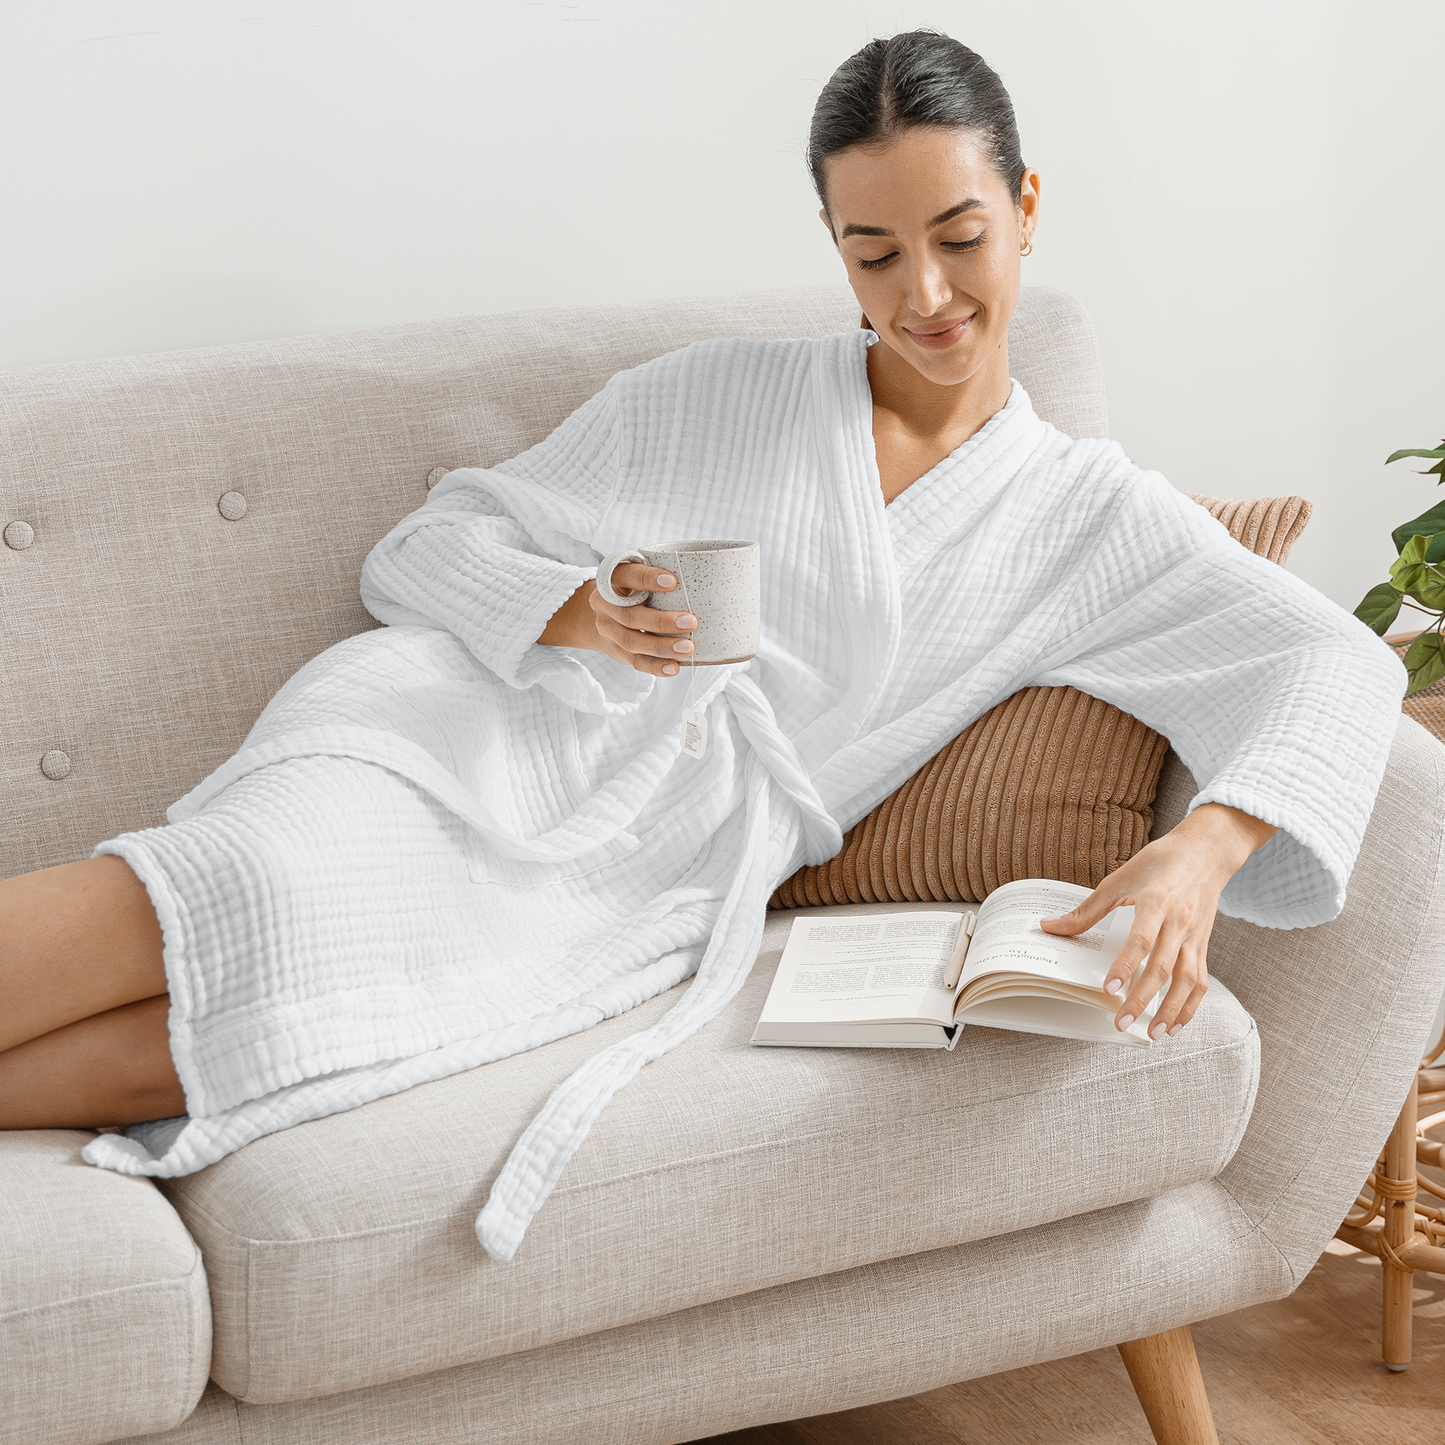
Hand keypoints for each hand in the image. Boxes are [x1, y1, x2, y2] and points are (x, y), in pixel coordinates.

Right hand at [537, 565, 697, 676]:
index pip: (626, 576)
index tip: (672, 581)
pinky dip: (655, 667)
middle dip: (660, 621)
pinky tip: (674, 667)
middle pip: (629, 616)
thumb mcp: (638, 573)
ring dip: (661, 647)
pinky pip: (635, 662)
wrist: (600, 613)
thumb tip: (707, 582)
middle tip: (690, 622)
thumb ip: (659, 573)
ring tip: (687, 648)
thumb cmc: (631, 588)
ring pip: (631, 642)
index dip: (646, 579)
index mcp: (611, 580)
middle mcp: (604, 605)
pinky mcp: (616, 651)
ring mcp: (608, 630)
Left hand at [1038, 803, 1277, 1039]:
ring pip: (1187, 980)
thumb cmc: (1159, 863)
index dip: (1126, 965)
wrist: (1206, 852)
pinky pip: (1200, 980)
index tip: (1109, 988)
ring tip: (1152, 1034)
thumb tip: (1049, 927)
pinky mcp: (1203, 945)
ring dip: (1171, 1011)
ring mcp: (1194, 937)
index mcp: (1156, 903)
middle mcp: (1179, 923)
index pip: (1141, 940)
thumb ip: (1087, 910)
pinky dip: (1190, 1005)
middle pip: (1163, 968)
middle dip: (1143, 999)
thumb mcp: (1119, 879)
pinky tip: (1175, 1024)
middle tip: (1122, 1022)